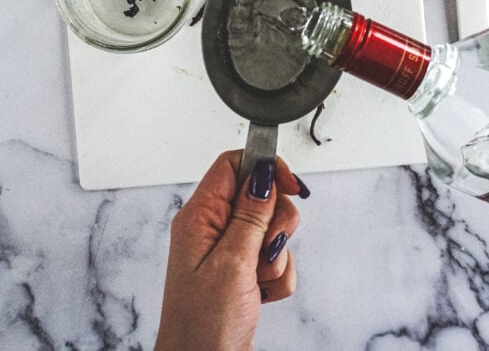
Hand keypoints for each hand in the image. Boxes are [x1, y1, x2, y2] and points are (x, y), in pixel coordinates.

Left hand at [156, 151, 306, 349]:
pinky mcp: (244, 274)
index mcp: (199, 217)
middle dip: (275, 224)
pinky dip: (278, 279)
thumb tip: (263, 173)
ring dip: (276, 256)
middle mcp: (213, 230)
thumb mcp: (231, 262)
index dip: (264, 167)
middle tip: (264, 248)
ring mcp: (229, 252)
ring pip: (273, 230)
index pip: (232, 165)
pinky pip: (278, 260)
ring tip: (257, 278)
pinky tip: (261, 295)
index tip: (289, 185)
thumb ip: (250, 215)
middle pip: (261, 196)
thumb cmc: (202, 325)